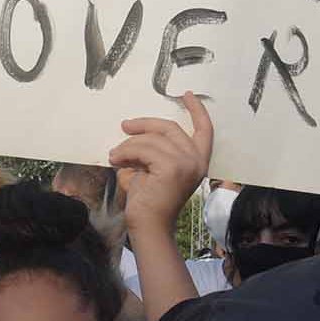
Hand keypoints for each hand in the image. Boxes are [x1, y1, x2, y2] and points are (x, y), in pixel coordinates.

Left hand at [111, 92, 214, 232]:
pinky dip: (127, 152)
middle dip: (145, 124)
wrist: (148, 226)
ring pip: (152, 139)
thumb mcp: (152, 168)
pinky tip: (117, 161)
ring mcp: (186, 163)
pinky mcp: (172, 167)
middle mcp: (196, 160)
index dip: (197, 110)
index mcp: (197, 160)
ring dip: (129, 144)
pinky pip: (145, 149)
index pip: (204, 129)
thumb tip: (132, 130)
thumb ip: (152, 149)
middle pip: (170, 127)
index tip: (188, 94)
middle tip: (125, 126)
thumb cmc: (148, 200)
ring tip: (115, 155)